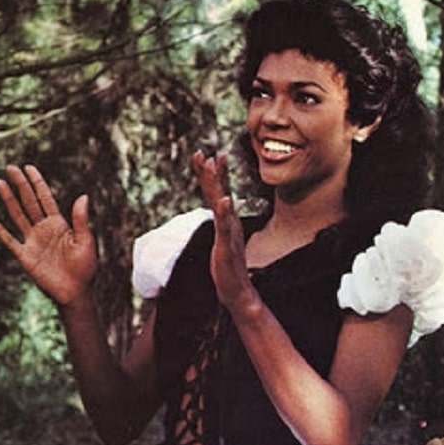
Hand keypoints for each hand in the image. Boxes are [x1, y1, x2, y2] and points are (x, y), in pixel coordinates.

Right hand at [0, 165, 96, 306]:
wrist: (76, 291)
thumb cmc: (85, 268)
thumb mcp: (86, 241)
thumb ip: (81, 220)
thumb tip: (84, 196)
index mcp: (59, 224)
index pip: (46, 198)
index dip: (37, 183)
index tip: (29, 168)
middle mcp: (44, 229)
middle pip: (29, 202)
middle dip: (21, 185)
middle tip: (10, 167)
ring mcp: (32, 240)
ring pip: (18, 215)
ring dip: (9, 199)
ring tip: (0, 182)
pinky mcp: (24, 255)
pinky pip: (8, 239)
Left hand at [191, 151, 253, 309]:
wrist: (238, 291)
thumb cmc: (228, 270)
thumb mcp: (220, 245)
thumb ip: (220, 232)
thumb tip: (218, 222)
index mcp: (226, 222)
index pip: (217, 194)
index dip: (211, 175)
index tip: (205, 156)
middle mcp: (229, 223)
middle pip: (219, 193)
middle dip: (211, 172)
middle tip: (205, 154)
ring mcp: (229, 233)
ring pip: (222, 203)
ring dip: (218, 184)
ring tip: (213, 166)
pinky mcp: (227, 245)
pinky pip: (226, 226)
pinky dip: (226, 212)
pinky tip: (225, 200)